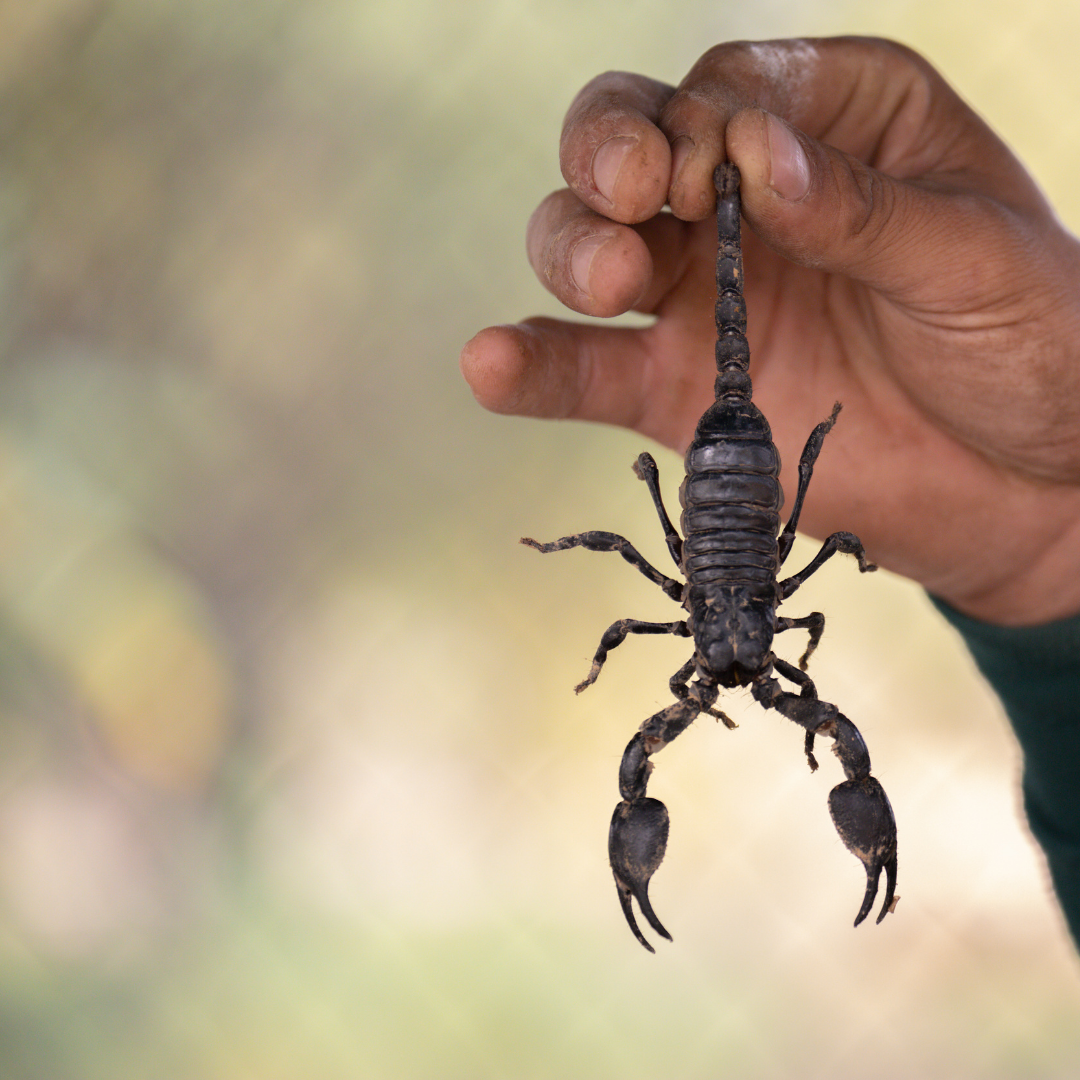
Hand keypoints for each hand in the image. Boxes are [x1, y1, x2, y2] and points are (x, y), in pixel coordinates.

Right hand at [460, 37, 1079, 624]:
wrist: (1033, 486)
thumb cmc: (1033, 347)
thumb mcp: (975, 259)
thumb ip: (861, 208)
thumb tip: (748, 158)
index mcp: (834, 128)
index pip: (728, 89)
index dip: (697, 118)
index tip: (710, 171)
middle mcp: (747, 203)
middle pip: (629, 147)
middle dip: (609, 159)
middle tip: (634, 198)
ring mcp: (703, 299)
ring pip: (589, 248)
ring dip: (572, 250)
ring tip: (609, 281)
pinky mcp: (680, 393)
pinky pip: (588, 373)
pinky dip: (535, 367)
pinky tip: (491, 363)